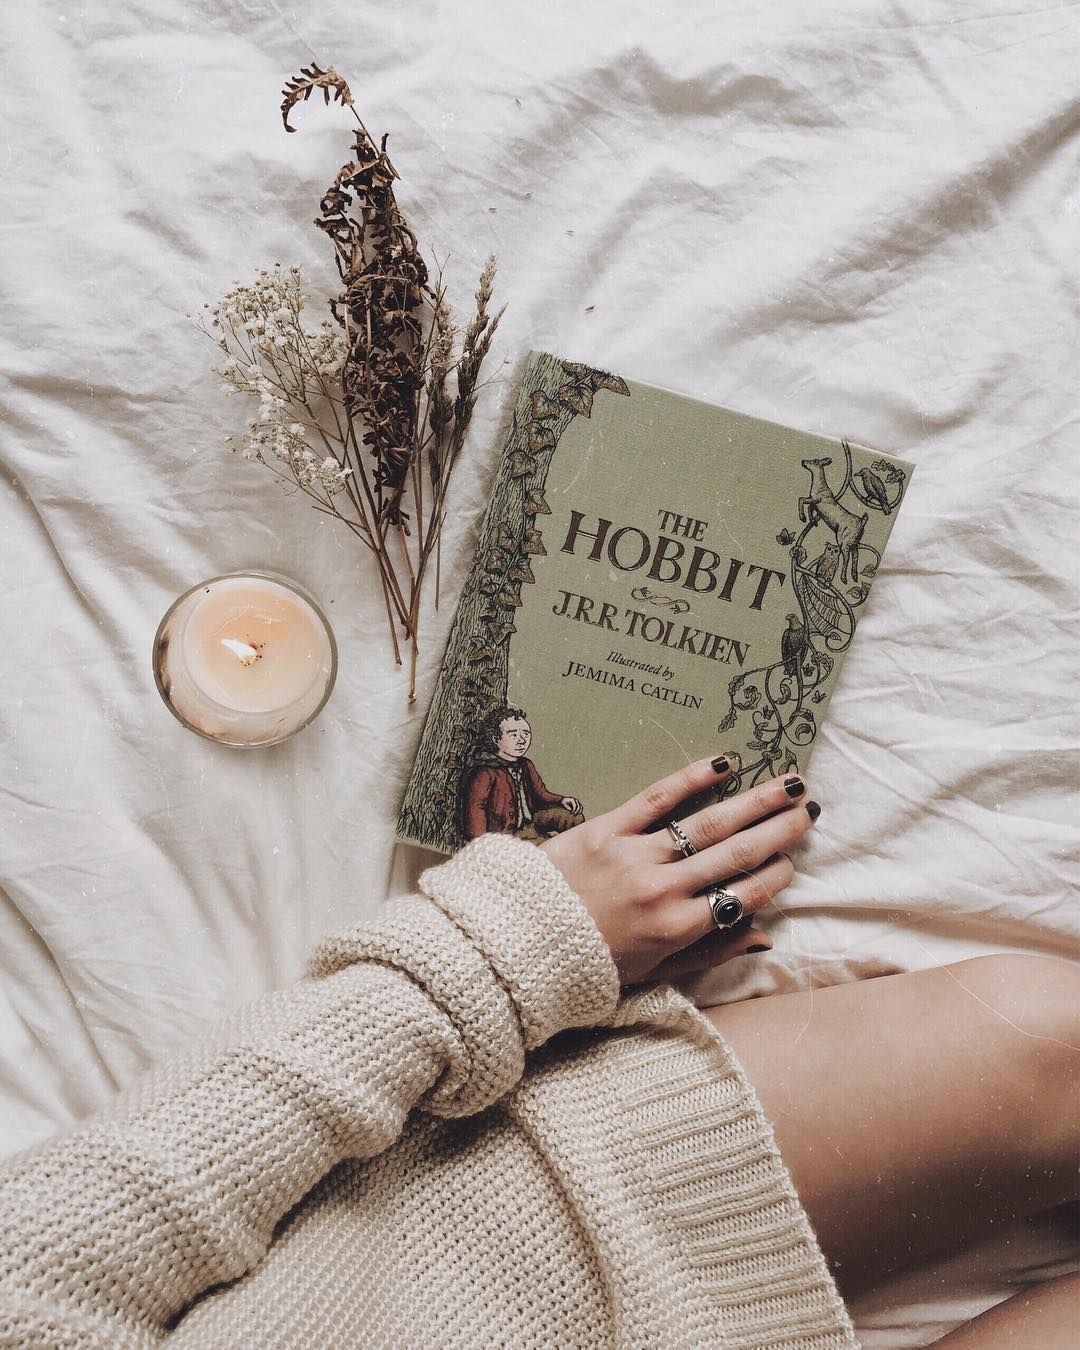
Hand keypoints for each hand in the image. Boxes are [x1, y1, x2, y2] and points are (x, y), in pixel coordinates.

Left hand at [541, 756, 818, 984]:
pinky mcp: (604, 829)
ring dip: (753, 802)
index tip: (792, 861)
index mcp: (676, 929)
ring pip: (706, 824)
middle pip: (734, 853)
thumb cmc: (585, 966)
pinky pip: (655, 798)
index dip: (773, 877)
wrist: (515, 947)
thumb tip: (761, 938)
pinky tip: (723, 762)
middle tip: (809, 809)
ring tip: (787, 784)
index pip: (741, 895)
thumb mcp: (651, 976)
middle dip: (777, 830)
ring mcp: (634, 855)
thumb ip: (708, 955)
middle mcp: (663, 889)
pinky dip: (691, 778)